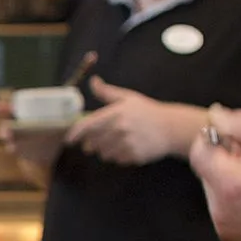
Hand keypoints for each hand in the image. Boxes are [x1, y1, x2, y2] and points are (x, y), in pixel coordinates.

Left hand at [71, 77, 196, 165]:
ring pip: (103, 153)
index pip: (88, 125)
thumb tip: (93, 81)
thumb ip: (107, 92)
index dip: (75, 133)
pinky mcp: (133, 156)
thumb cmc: (147, 111)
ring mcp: (126, 143)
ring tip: (117, 141)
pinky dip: (118, 156)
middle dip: (92, 143)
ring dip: (105, 150)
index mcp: (115, 113)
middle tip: (100, 138)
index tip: (69, 139)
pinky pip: (116, 160)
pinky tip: (128, 147)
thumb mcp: (128, 98)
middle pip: (92, 143)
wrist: (171, 128)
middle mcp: (119, 129)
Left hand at [191, 106, 240, 240]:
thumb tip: (215, 114)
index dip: (212, 139)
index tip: (232, 135)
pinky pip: (224, 210)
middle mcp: (220, 209)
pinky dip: (237, 200)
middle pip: (207, 172)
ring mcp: (224, 227)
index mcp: (229, 184)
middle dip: (226, 159)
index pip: (198, 153)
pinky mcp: (231, 239)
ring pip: (215, 191)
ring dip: (231, 179)